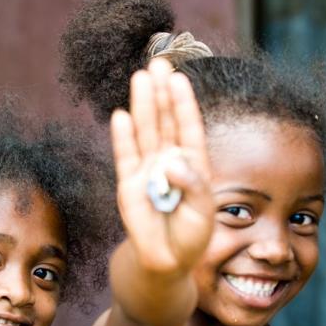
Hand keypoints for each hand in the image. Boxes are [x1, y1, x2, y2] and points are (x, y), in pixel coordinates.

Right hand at [112, 58, 213, 276]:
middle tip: (158, 62)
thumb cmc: (190, 236)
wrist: (167, 262)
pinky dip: (123, 138)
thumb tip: (171, 161)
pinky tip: (121, 115)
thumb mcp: (203, 211)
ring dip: (143, 106)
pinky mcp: (128, 186)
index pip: (188, 127)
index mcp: (192, 164)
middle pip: (165, 121)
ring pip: (145, 133)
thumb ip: (192, 184)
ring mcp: (147, 171)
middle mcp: (168, 161)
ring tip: (141, 78)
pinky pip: (126, 158)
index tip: (179, 77)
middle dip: (161, 93)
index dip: (184, 103)